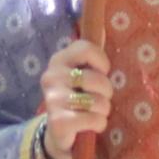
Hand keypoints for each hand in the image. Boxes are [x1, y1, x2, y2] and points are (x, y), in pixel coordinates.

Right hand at [33, 36, 113, 158]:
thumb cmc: (77, 97)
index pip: (85, 49)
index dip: (101, 61)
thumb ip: (90, 54)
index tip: (103, 71)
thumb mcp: (82, 73)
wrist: (59, 132)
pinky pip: (93, 119)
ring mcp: (53, 100)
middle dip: (106, 92)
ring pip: (97, 102)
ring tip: (95, 112)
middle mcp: (51, 77)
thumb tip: (103, 26)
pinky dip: (99, 124)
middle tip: (99, 98)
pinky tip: (91, 125)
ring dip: (104, 110)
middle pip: (96, 79)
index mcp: (58, 60)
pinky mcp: (58, 121)